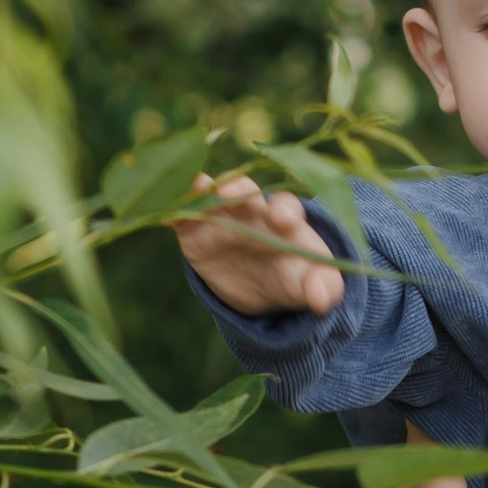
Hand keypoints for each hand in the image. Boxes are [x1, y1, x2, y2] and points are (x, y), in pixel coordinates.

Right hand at [173, 171, 343, 317]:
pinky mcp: (195, 232)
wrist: (262, 290)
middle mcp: (252, 210)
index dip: (285, 210)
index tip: (283, 219)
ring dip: (202, 189)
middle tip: (231, 192)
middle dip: (239, 188)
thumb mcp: (312, 285)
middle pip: (246, 191)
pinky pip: (182, 218)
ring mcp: (222, 217)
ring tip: (193, 186)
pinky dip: (173, 213)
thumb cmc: (294, 278)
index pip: (287, 206)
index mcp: (285, 219)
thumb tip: (322, 300)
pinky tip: (164, 214)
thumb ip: (324, 287)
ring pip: (210, 196)